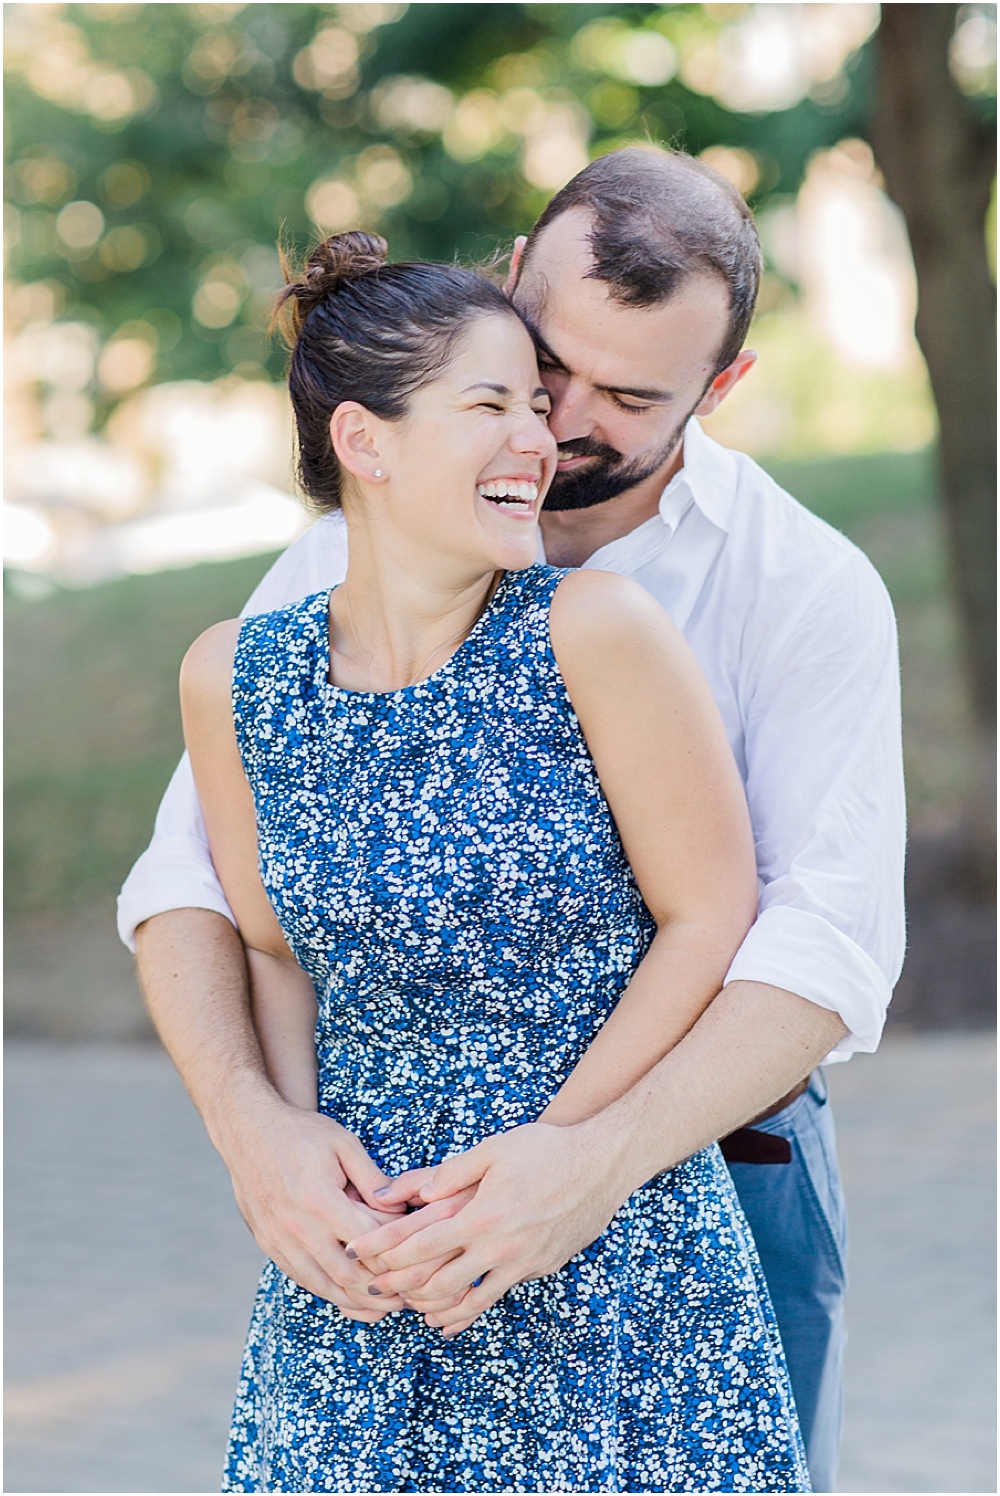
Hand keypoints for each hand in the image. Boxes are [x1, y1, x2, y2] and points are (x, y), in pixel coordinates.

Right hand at [218, 1092, 418, 1319]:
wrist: (248, 1131)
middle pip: (347, 1274)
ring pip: (323, 1286)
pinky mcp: (269, 1246)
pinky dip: (328, 1293)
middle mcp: (296, 1227)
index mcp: (319, 1200)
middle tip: (409, 1298)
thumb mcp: (344, 1145)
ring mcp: (279, 1241)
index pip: (367, 1240)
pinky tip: (348, 1298)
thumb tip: (399, 1210)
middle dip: (381, 1290)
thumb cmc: (301, 1134)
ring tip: (383, 1309)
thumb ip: (373, 1180)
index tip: (415, 1257)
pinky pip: (302, 1279)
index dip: (393, 1252)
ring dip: (355, 1302)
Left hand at [346, 1118, 631, 1334]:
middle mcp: (499, 1246)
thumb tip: (415, 1193)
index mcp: (482, 1214)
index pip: (421, 1243)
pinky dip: (466, 1312)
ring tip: (406, 1306)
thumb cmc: (546, 1150)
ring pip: (465, 1301)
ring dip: (430, 1307)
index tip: (357, 1254)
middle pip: (436, 1281)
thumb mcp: (495, 1150)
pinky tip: (450, 1317)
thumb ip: (452, 1173)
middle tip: (371, 1288)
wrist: (602, 1166)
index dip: (385, 1251)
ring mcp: (520, 1262)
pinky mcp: (537, 1268)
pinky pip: (494, 1297)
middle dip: (398, 1287)